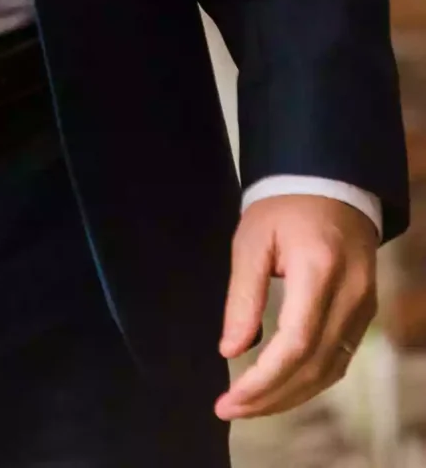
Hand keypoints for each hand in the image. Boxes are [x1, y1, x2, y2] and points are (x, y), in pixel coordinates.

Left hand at [214, 195, 377, 419]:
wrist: (331, 186)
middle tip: (230, 410)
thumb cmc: (284, 208)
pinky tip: (280, 389)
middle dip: (271, 397)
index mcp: (319, 270)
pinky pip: (339, 361)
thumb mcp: (252, 240)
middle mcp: (350, 296)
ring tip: (248, 406)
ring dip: (289, 396)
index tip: (231, 398)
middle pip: (314, 367)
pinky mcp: (365, 315)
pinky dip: (309, 382)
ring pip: (330, 372)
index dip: (265, 379)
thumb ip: (243, 296)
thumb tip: (231, 350)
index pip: (296, 343)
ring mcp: (363, 308)